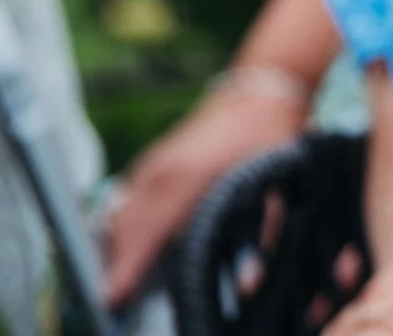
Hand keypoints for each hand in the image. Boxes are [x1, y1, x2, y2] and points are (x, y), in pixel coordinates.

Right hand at [104, 84, 307, 305]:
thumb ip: (262, 236)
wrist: (261, 92)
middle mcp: (162, 169)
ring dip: (116, 247)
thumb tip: (248, 285)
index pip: (148, 230)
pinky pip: (126, 199)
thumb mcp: (279, 185)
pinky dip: (121, 226)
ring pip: (120, 213)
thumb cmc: (271, 138)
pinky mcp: (153, 160)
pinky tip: (127, 246)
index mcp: (188, 176)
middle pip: (126, 227)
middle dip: (117, 265)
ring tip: (121, 280)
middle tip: (117, 299)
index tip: (113, 297)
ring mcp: (153, 162)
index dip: (129, 267)